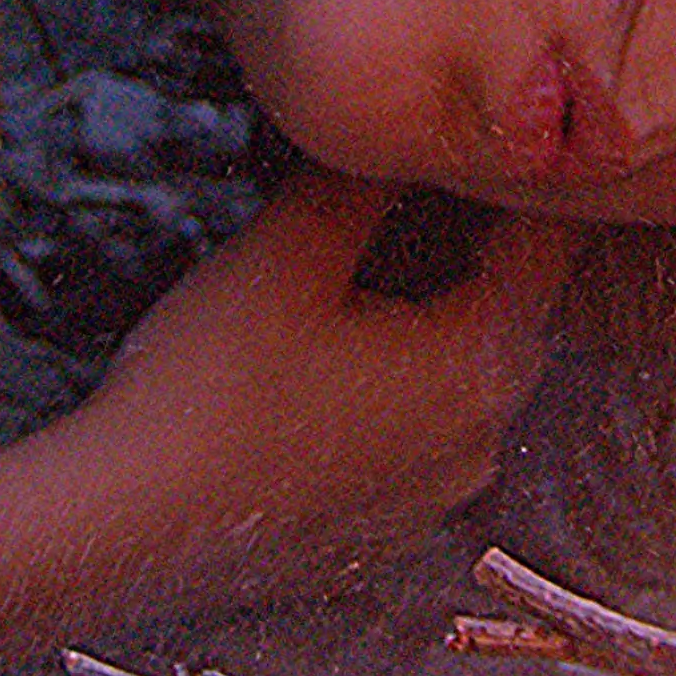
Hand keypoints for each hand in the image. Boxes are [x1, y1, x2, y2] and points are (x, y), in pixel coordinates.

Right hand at [73, 173, 576, 606]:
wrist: (128, 526)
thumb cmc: (208, 392)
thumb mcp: (286, 254)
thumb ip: (359, 186)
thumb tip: (401, 140)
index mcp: (477, 364)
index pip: (546, 252)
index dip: (522, 190)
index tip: (493, 150)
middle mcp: (478, 441)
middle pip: (512, 317)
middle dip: (480, 253)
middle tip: (431, 196)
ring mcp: (433, 500)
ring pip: (464, 385)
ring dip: (435, 328)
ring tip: (369, 276)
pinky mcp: (382, 535)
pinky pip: (417, 445)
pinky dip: (395, 399)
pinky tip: (326, 372)